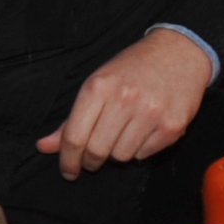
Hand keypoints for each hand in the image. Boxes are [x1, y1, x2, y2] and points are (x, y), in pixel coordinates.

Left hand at [39, 30, 216, 177]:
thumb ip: (71, 121)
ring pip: (121, 157)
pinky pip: (145, 155)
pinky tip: (143, 131)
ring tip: (122, 134)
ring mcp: (150, 114)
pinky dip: (139, 149)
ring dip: (117, 153)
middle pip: (97, 152)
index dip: (68, 160)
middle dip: (91, 161)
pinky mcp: (172, 126)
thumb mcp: (96, 84)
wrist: (179, 52)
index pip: (75, 137)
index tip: (68, 171)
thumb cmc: (132, 69)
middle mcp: (124, 100)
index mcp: (98, 88)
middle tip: (93, 158)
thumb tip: (43, 147)